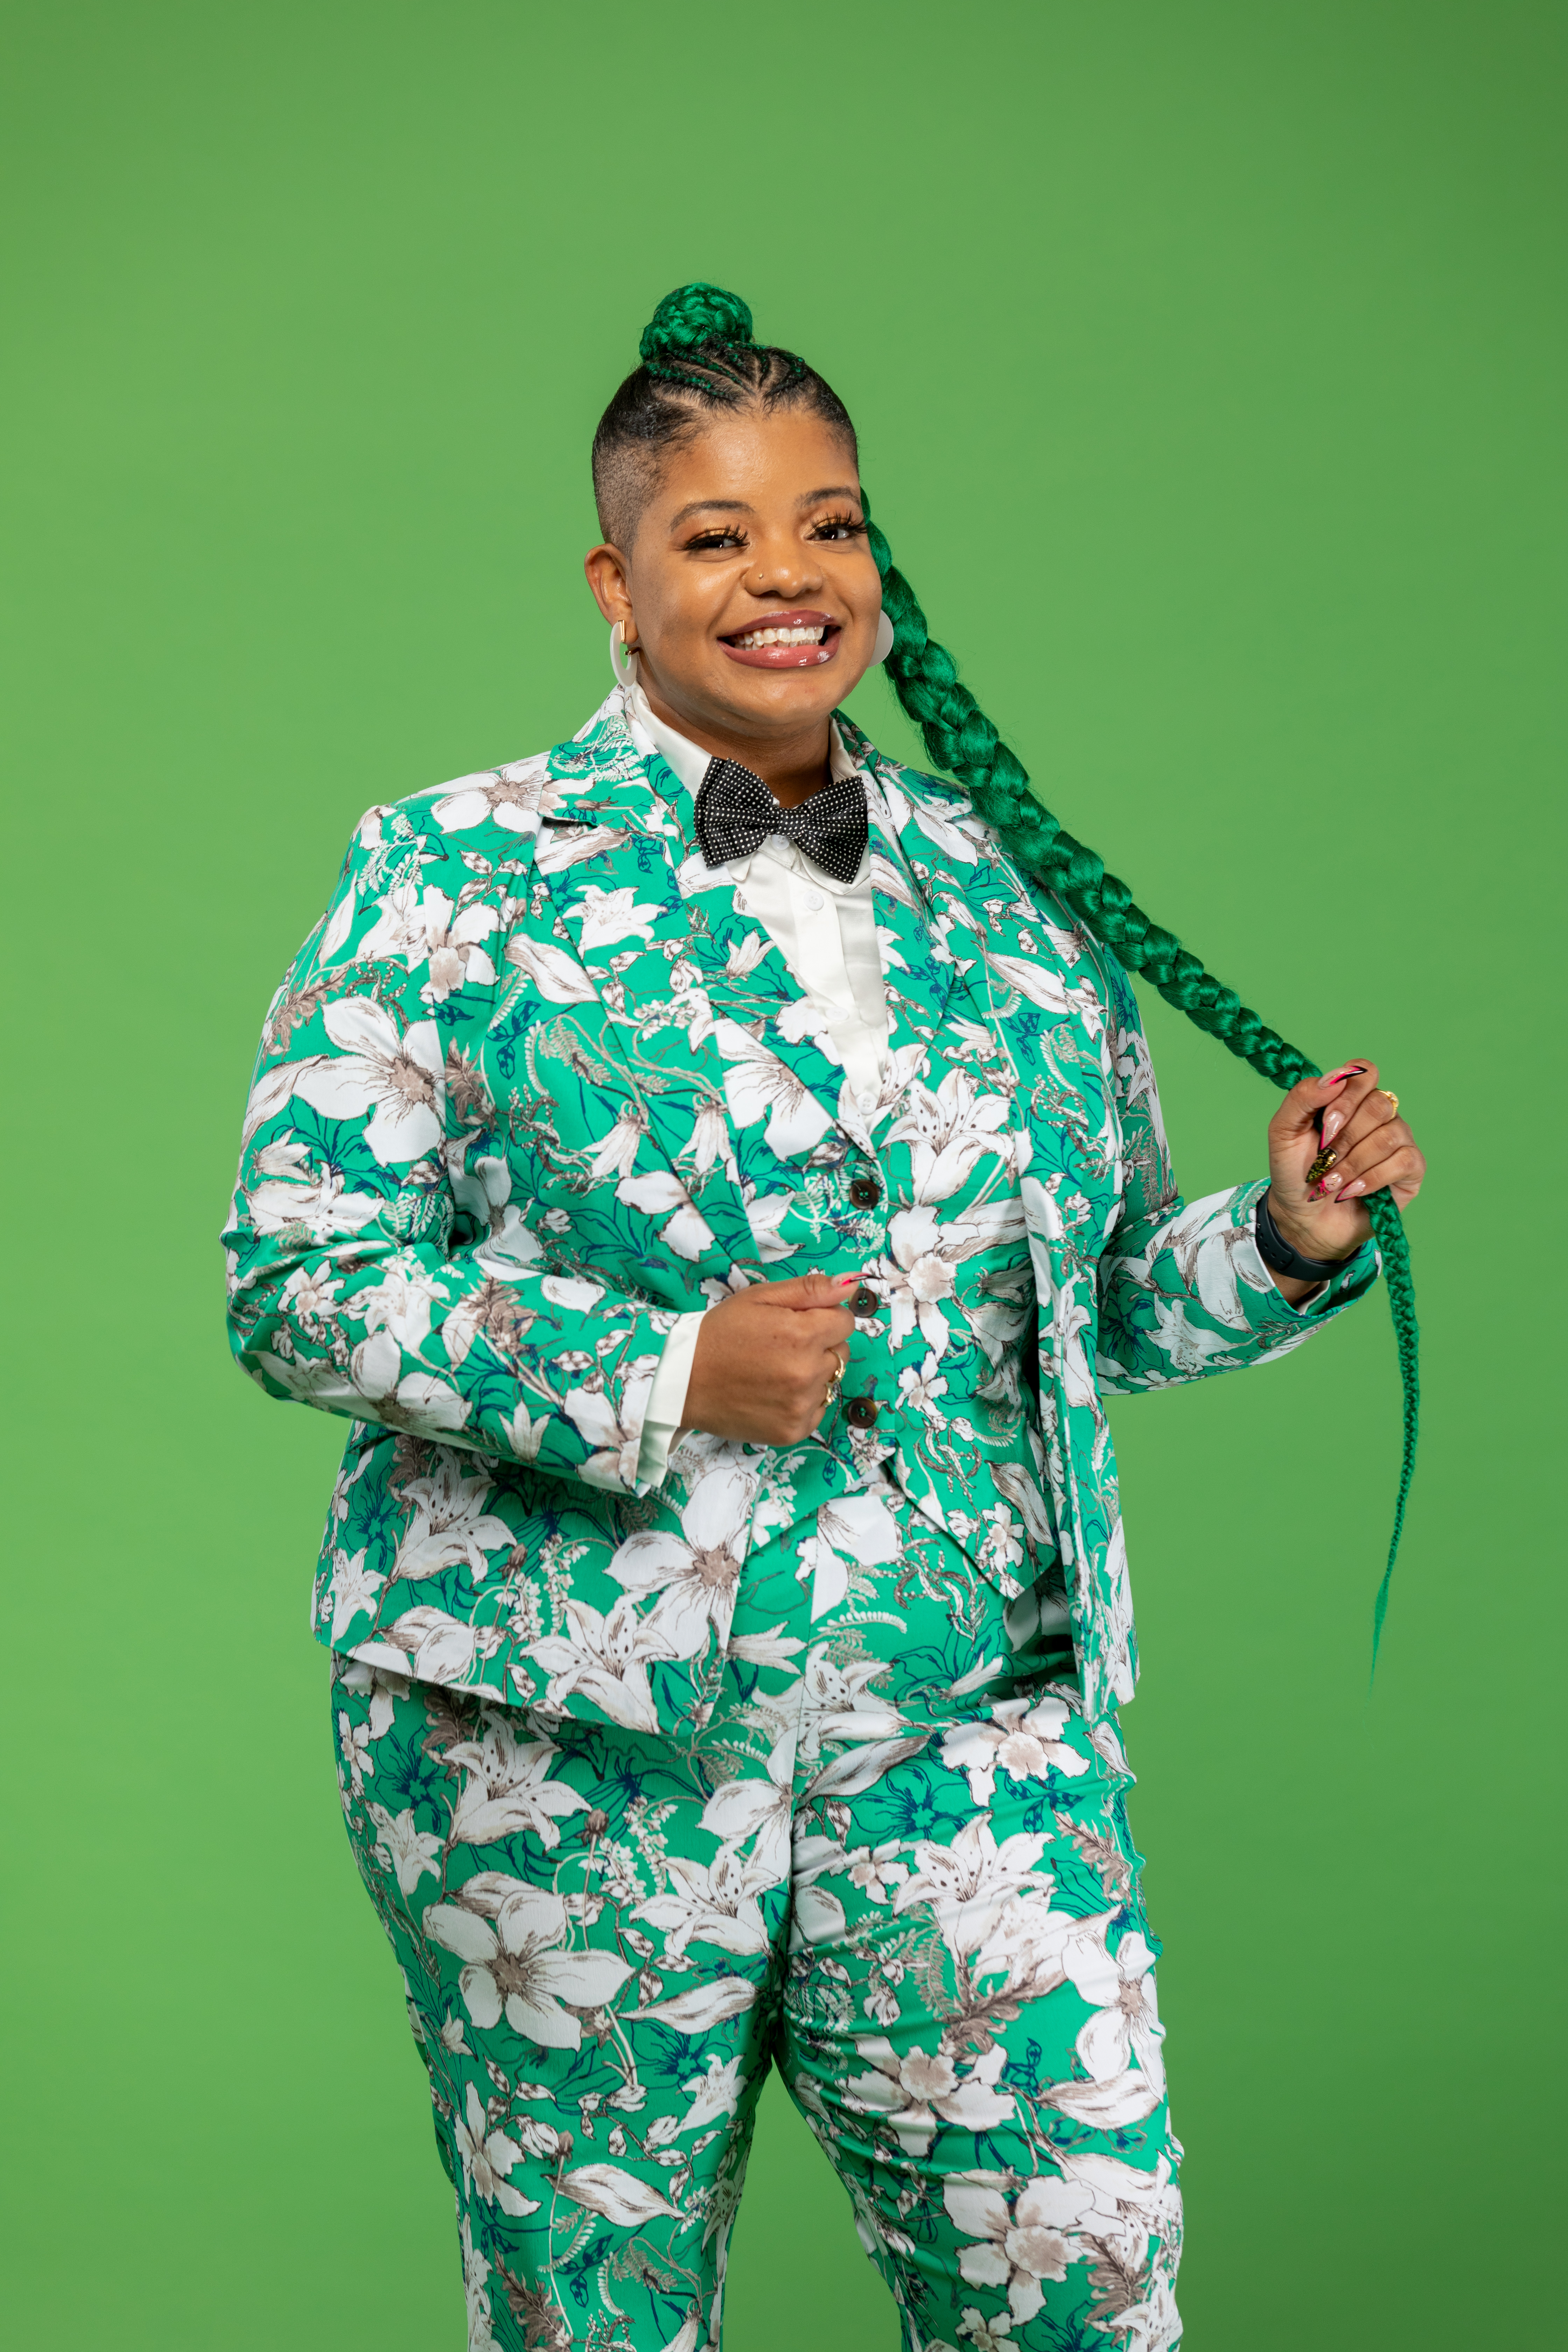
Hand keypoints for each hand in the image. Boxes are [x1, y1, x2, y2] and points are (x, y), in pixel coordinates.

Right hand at [683, 1271, 858, 1444]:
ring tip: (775, 1371)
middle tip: (782, 1347)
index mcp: (802, 1335)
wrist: (684, 1383)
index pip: (845, 1322)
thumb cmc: (720, 1334)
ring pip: (830, 1381)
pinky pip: (818, 1409)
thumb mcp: (759, 1298)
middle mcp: (807, 1373)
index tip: (798, 1322)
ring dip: (812, 1374)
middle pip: (840, 1352)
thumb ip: (809, 1290)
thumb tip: (850, 1285)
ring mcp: (802, 1406)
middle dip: (819, 1345)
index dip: (823, 1318)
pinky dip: (803, 1401)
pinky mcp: (794, 1430)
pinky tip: (774, 1393)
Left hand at [1265, 1060, 1425, 1289]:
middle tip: (1323, 1158)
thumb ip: (1302, 1097)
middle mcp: (1379, 1115)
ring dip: (1353, 1162)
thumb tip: (1337, 1077)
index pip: (1365, 1071)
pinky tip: (1351, 1191)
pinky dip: (1372, 1178)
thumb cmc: (1295, 1172)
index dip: (1347, 1095)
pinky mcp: (1411, 1170)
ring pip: (1390, 1135)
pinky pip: (1404, 1161)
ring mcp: (1398, 1140)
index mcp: (1349, 1098)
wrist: (1302, 1217)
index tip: (1325, 1123)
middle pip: (1379, 1104)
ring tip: (1331, 1182)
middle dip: (1345, 1136)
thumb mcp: (1283, 1131)